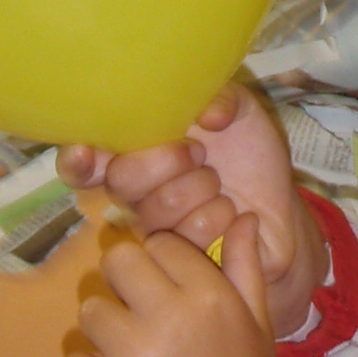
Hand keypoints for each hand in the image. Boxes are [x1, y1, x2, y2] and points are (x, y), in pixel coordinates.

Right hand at [60, 85, 327, 341]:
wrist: (281, 205)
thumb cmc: (247, 153)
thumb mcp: (240, 111)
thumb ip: (222, 98)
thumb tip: (207, 114)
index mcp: (136, 150)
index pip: (83, 159)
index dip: (77, 159)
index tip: (89, 154)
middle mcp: (135, 191)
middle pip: (119, 181)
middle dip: (161, 163)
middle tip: (196, 153)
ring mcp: (154, 227)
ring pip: (153, 211)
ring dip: (197, 189)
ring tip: (218, 183)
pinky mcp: (178, 259)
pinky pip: (184, 238)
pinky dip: (216, 215)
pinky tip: (230, 211)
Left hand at [62, 218, 287, 356]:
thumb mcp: (258, 326)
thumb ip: (244, 268)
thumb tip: (241, 216)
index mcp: (209, 295)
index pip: (160, 243)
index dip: (159, 263)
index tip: (166, 289)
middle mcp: (170, 316)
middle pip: (117, 261)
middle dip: (124, 282)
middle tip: (139, 314)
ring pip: (91, 310)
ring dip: (105, 331)